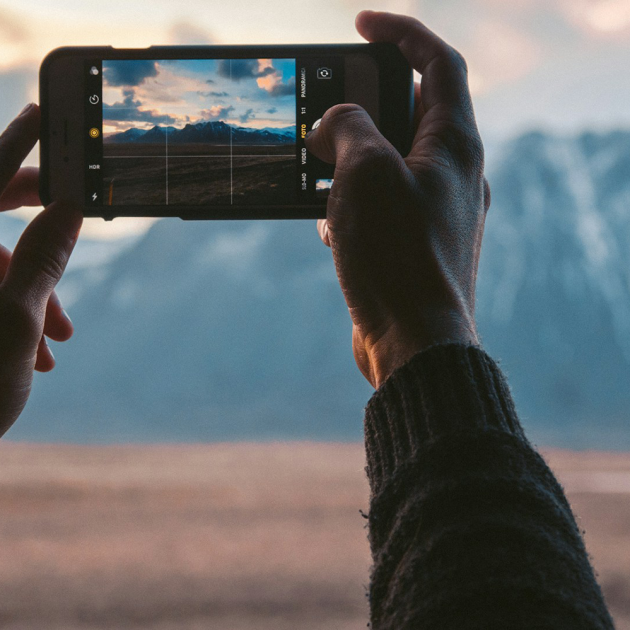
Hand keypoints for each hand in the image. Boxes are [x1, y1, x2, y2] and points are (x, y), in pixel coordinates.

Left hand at [0, 104, 82, 436]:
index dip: (18, 142)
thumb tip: (71, 207)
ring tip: (59, 338)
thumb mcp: (12, 320)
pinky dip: (11, 311)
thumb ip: (42, 257)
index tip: (46, 112)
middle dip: (39, 229)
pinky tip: (37, 351)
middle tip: (79, 217)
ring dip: (32, 292)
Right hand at [305, 11, 489, 388]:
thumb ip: (348, 129)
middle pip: (412, 113)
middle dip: (364, 106)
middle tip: (325, 110)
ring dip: (352, 161)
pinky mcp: (415, 246)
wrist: (415, 343)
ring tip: (319, 172)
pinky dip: (355, 204)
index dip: (401, 32)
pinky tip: (330, 226)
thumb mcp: (365, 174)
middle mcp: (454, 176)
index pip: (437, 63)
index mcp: (455, 146)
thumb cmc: (398, 257)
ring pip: (391, 164)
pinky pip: (383, 207)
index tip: (360, 25)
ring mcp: (437, 213)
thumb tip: (334, 125)